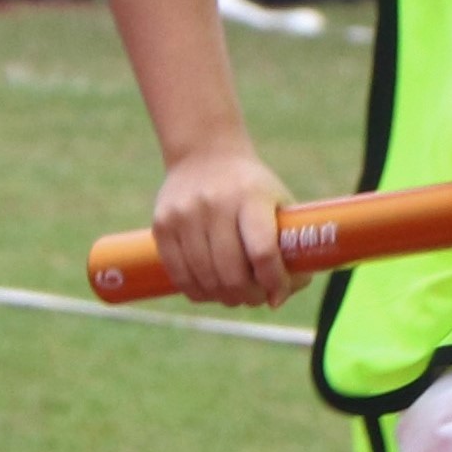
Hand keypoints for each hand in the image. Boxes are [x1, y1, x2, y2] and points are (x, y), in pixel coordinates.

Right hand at [147, 139, 294, 307]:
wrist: (204, 153)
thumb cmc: (251, 188)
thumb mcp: (278, 202)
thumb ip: (289, 246)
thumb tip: (283, 294)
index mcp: (251, 196)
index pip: (262, 252)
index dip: (273, 282)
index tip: (278, 294)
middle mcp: (215, 204)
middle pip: (231, 272)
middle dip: (248, 296)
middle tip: (256, 299)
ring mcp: (184, 215)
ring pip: (205, 279)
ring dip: (224, 298)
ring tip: (235, 295)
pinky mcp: (162, 225)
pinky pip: (179, 274)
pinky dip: (197, 292)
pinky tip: (210, 291)